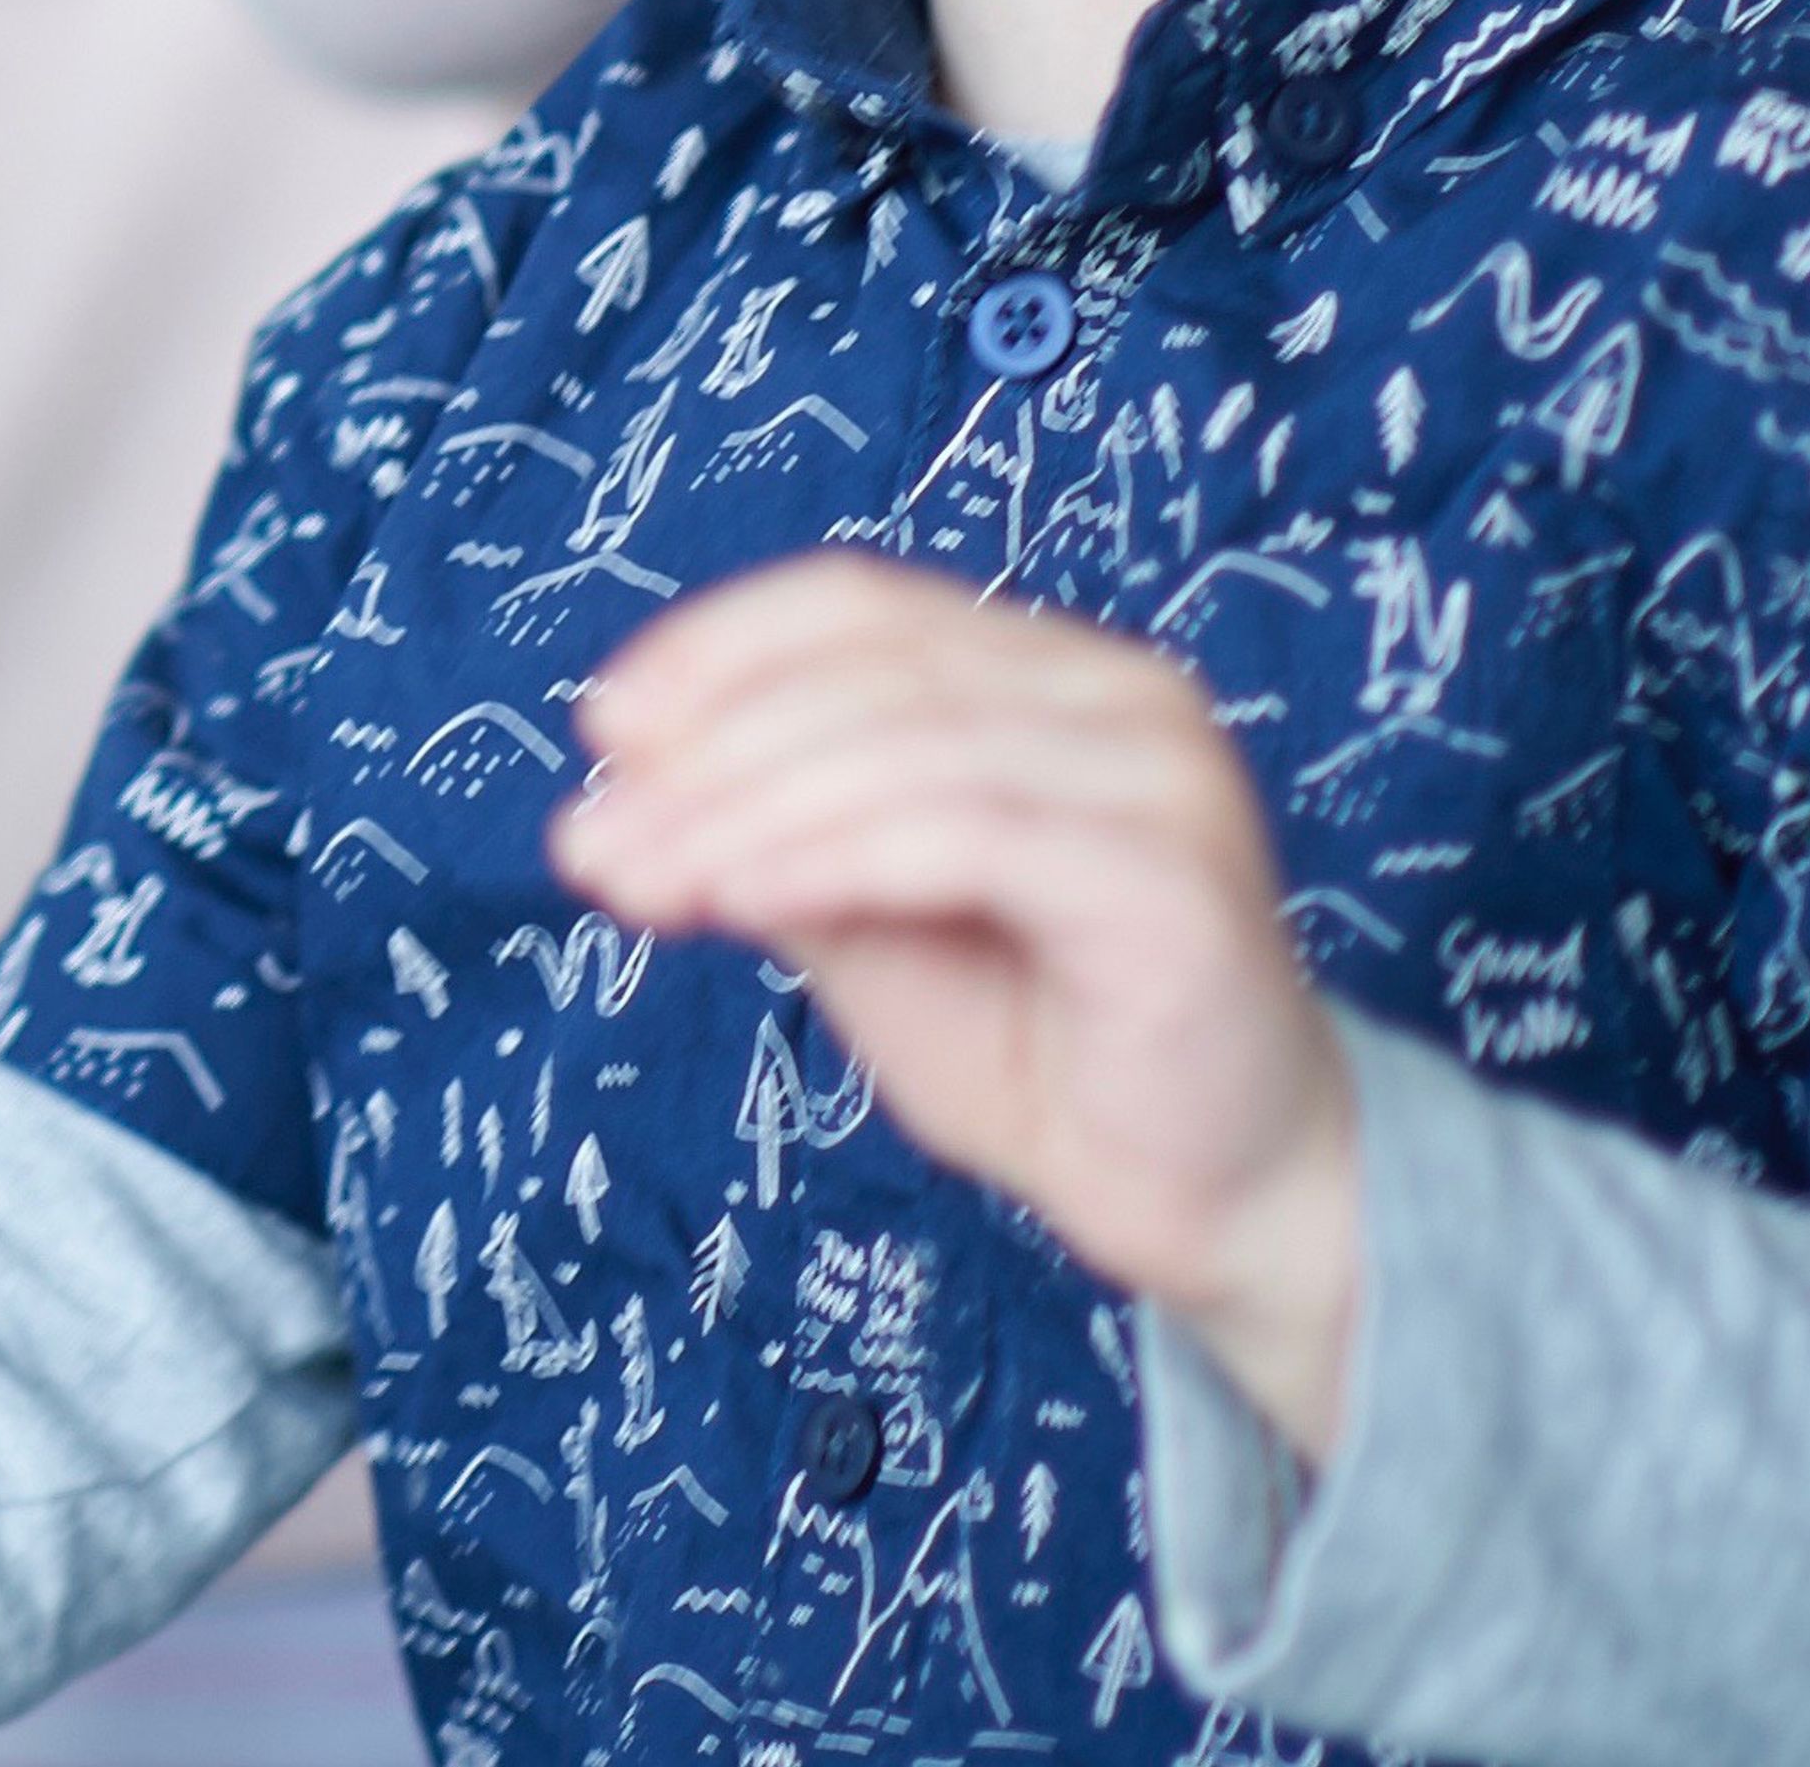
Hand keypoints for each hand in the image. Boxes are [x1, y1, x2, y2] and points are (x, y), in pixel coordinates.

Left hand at [554, 561, 1364, 1457]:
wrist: (1221, 1205)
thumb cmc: (1052, 1058)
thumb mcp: (872, 929)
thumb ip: (777, 844)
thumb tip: (620, 792)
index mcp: (1050, 676)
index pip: (861, 604)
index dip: (717, 646)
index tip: (601, 727)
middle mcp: (1118, 692)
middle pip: (871, 665)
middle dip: (707, 747)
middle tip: (588, 840)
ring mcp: (1157, 772)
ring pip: (904, 742)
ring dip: (742, 808)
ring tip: (635, 880)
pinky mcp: (1170, 874)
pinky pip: (961, 834)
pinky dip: (827, 855)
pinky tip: (736, 895)